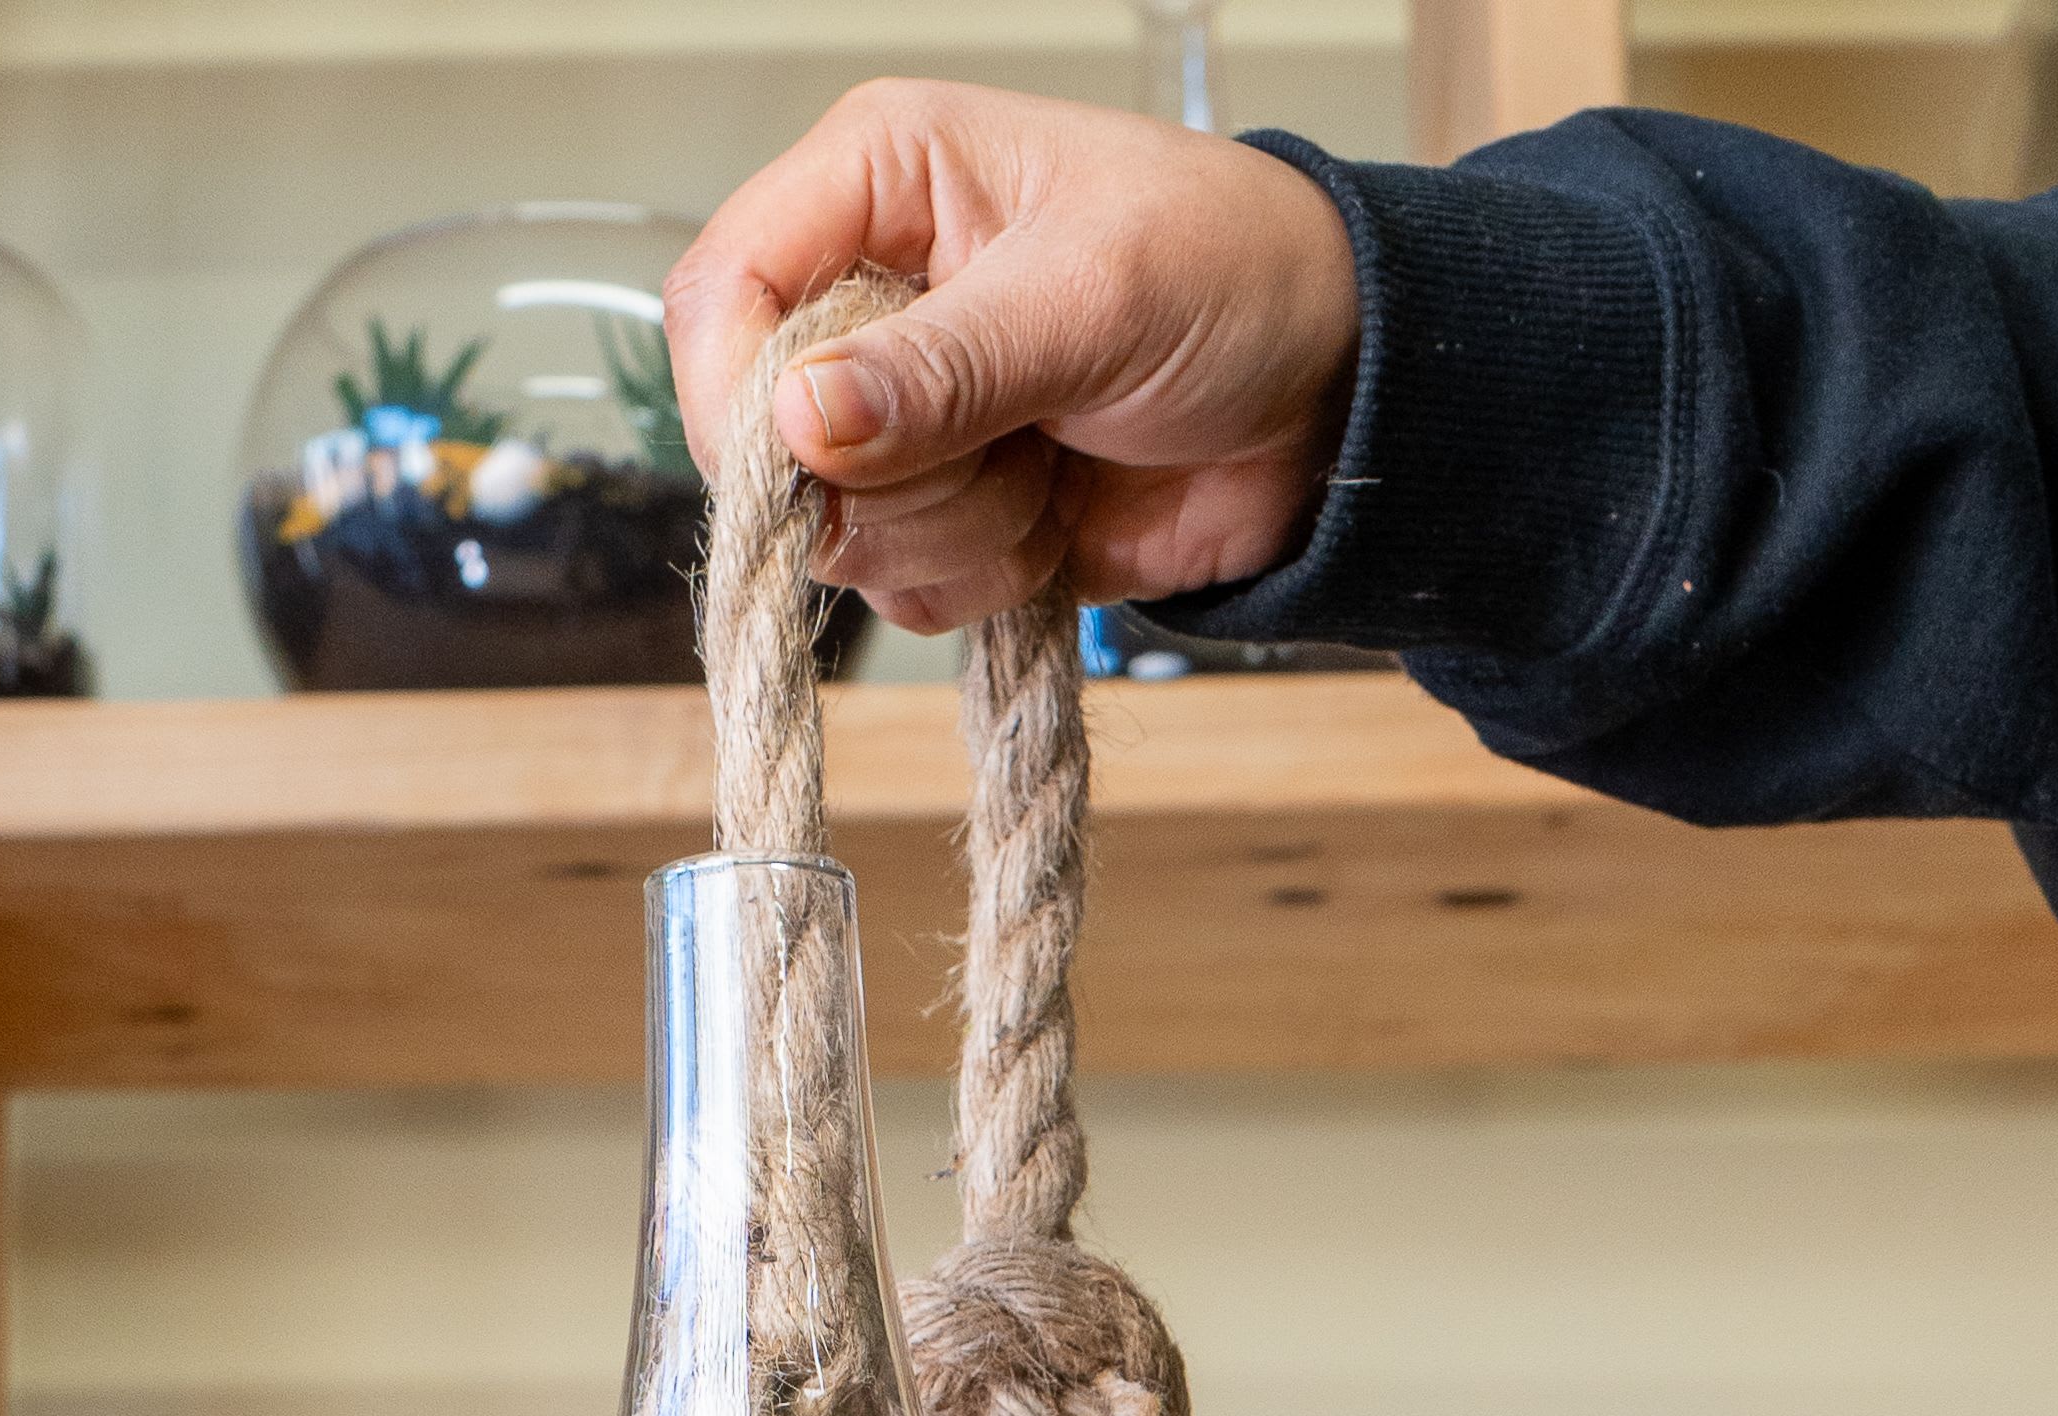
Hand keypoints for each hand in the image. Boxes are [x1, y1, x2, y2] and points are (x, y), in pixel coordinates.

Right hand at [663, 80, 1360, 631]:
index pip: (725, 292)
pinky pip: (905, 590)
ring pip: (838, 534)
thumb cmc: (1235, 276)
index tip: (804, 466)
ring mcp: (905, 422)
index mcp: (878, 183)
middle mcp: (869, 300)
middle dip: (889, 482)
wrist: (1332, 396)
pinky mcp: (949, 515)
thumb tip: (797, 420)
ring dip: (955, 535)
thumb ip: (941, 367)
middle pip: (766, 442)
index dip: (739, 395)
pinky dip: (985, 580)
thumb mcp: (1091, 298)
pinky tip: (1056, 517)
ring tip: (1050, 465)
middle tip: (1007, 445)